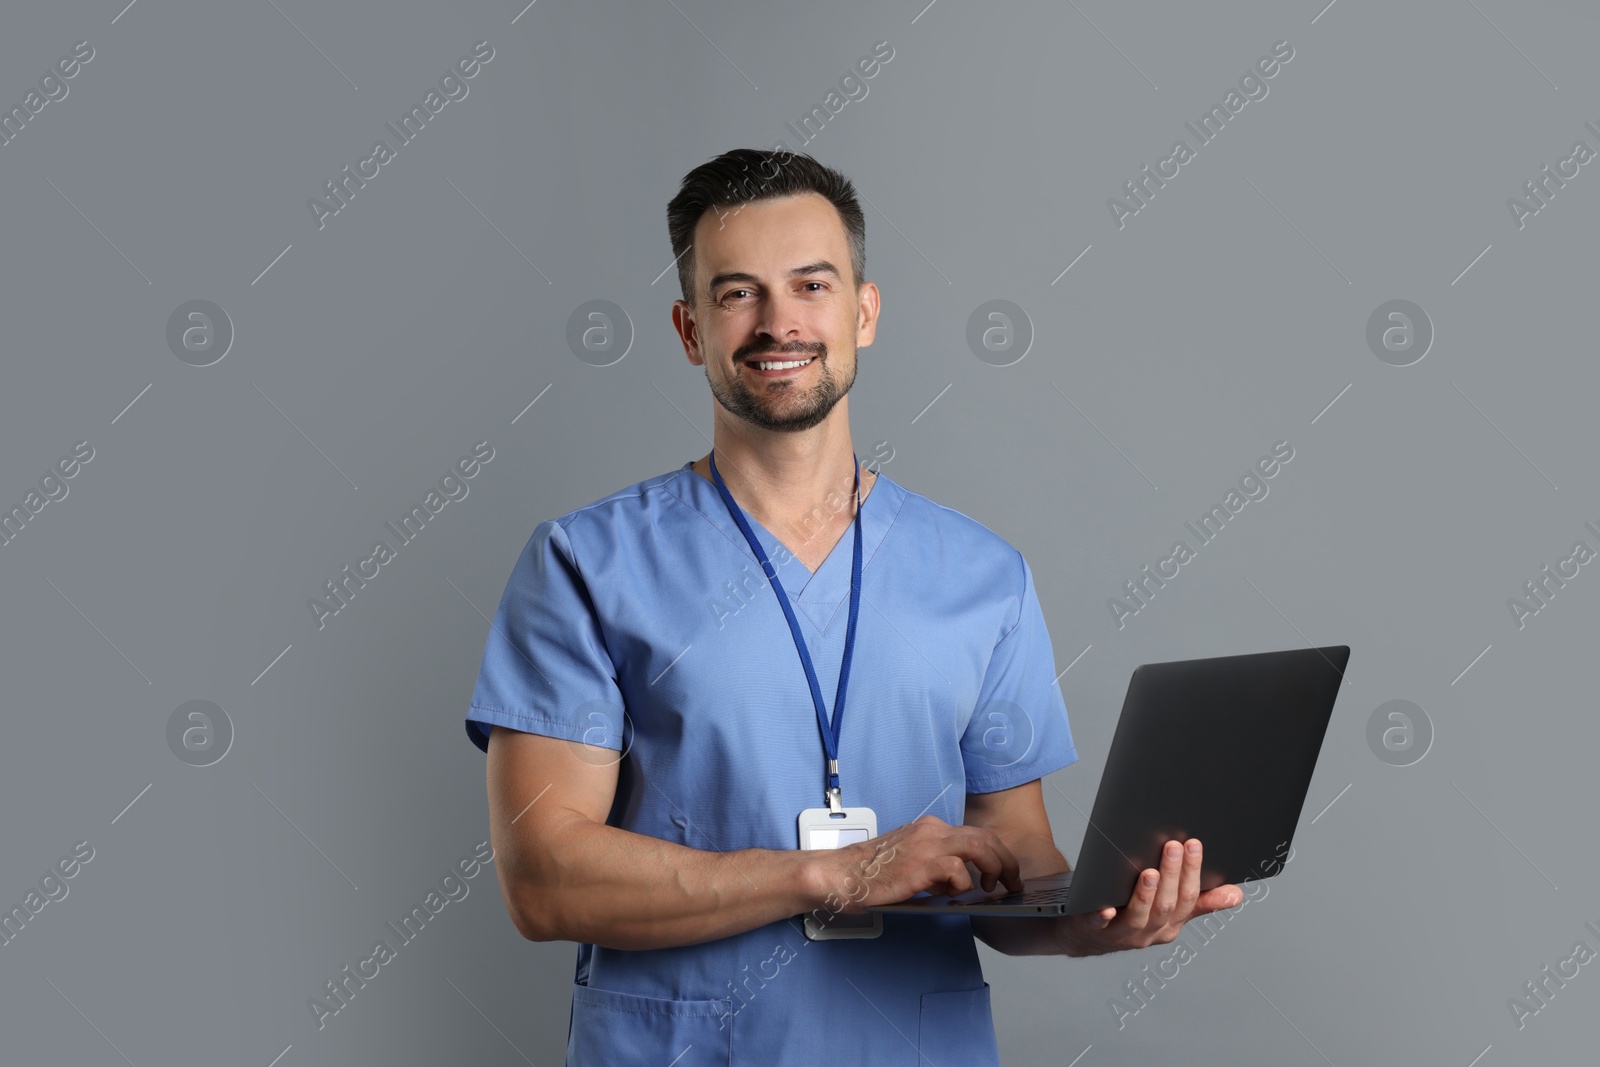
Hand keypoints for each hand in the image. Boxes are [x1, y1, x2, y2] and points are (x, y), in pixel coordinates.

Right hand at [809, 814, 1022, 914]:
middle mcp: (931, 830)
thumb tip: (960, 885)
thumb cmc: (872, 874)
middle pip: (984, 837)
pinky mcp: (920, 864)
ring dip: (994, 868)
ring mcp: (926, 845)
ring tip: (994, 887)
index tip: (1004, 872)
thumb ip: (936, 867)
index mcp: (930, 828)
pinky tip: (951, 894)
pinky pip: (956, 870)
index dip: (997, 853)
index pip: (975, 833)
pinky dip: (961, 884)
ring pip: (978, 846)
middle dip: (1006, 860)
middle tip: (1012, 881)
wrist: (843, 874)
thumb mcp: (910, 862)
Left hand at [1058, 838, 1241, 956]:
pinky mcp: (1093, 931)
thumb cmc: (1131, 913)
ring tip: (1149, 872)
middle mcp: (1150, 932)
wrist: (1086, 936)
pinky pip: (1100, 926)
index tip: (1194, 843)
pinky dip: (1103, 917)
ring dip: (1145, 895)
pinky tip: (1107, 907)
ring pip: (1139, 916)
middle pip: (1166, 905)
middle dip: (1172, 875)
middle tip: (1173, 846)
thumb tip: (1236, 894)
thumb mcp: (1168, 909)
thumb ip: (1200, 902)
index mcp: (1171, 924)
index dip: (1192, 872)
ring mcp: (1122, 934)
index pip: (1188, 898)